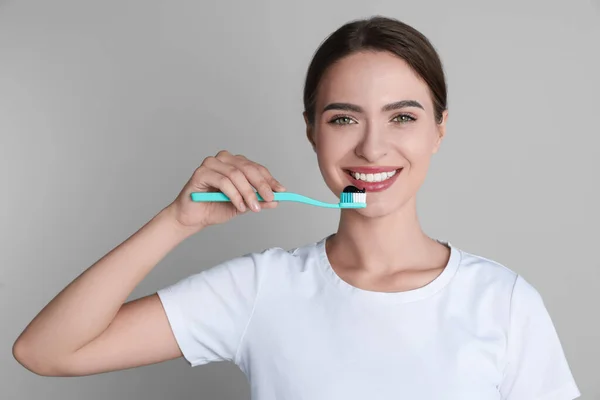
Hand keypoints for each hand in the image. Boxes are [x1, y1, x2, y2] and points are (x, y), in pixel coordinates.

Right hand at [166, 150, 284, 229]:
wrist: (193, 218)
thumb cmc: (214, 208)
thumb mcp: (242, 206)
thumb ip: (257, 201)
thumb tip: (276, 200)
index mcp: (234, 163)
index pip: (256, 168)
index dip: (270, 179)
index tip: (281, 191)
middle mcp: (223, 159)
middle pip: (248, 168)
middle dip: (261, 185)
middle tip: (270, 198)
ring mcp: (211, 164)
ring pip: (236, 175)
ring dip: (247, 193)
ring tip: (252, 207)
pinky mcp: (201, 172)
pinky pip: (223, 181)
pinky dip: (234, 195)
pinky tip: (239, 206)